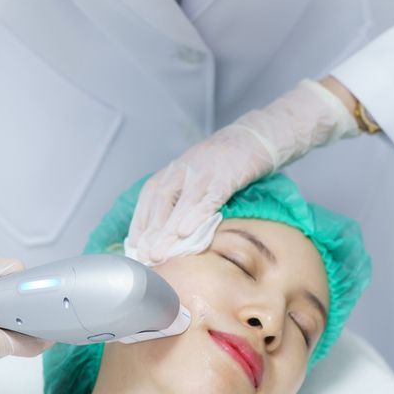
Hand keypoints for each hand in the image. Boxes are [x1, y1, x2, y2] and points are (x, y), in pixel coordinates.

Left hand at [125, 78, 359, 264]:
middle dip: (150, 232)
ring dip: (168, 231)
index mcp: (175, 169)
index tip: (134, 247)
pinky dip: (196, 216)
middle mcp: (184, 169)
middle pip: (161, 202)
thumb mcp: (199, 176)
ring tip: (159, 253)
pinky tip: (187, 233)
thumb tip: (169, 230)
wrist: (259, 136)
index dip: (140, 222)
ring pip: (181, 203)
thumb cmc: (228, 161)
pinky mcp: (226, 174)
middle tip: (143, 257)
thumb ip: (183, 198)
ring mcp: (204, 170)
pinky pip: (209, 198)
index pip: (149, 197)